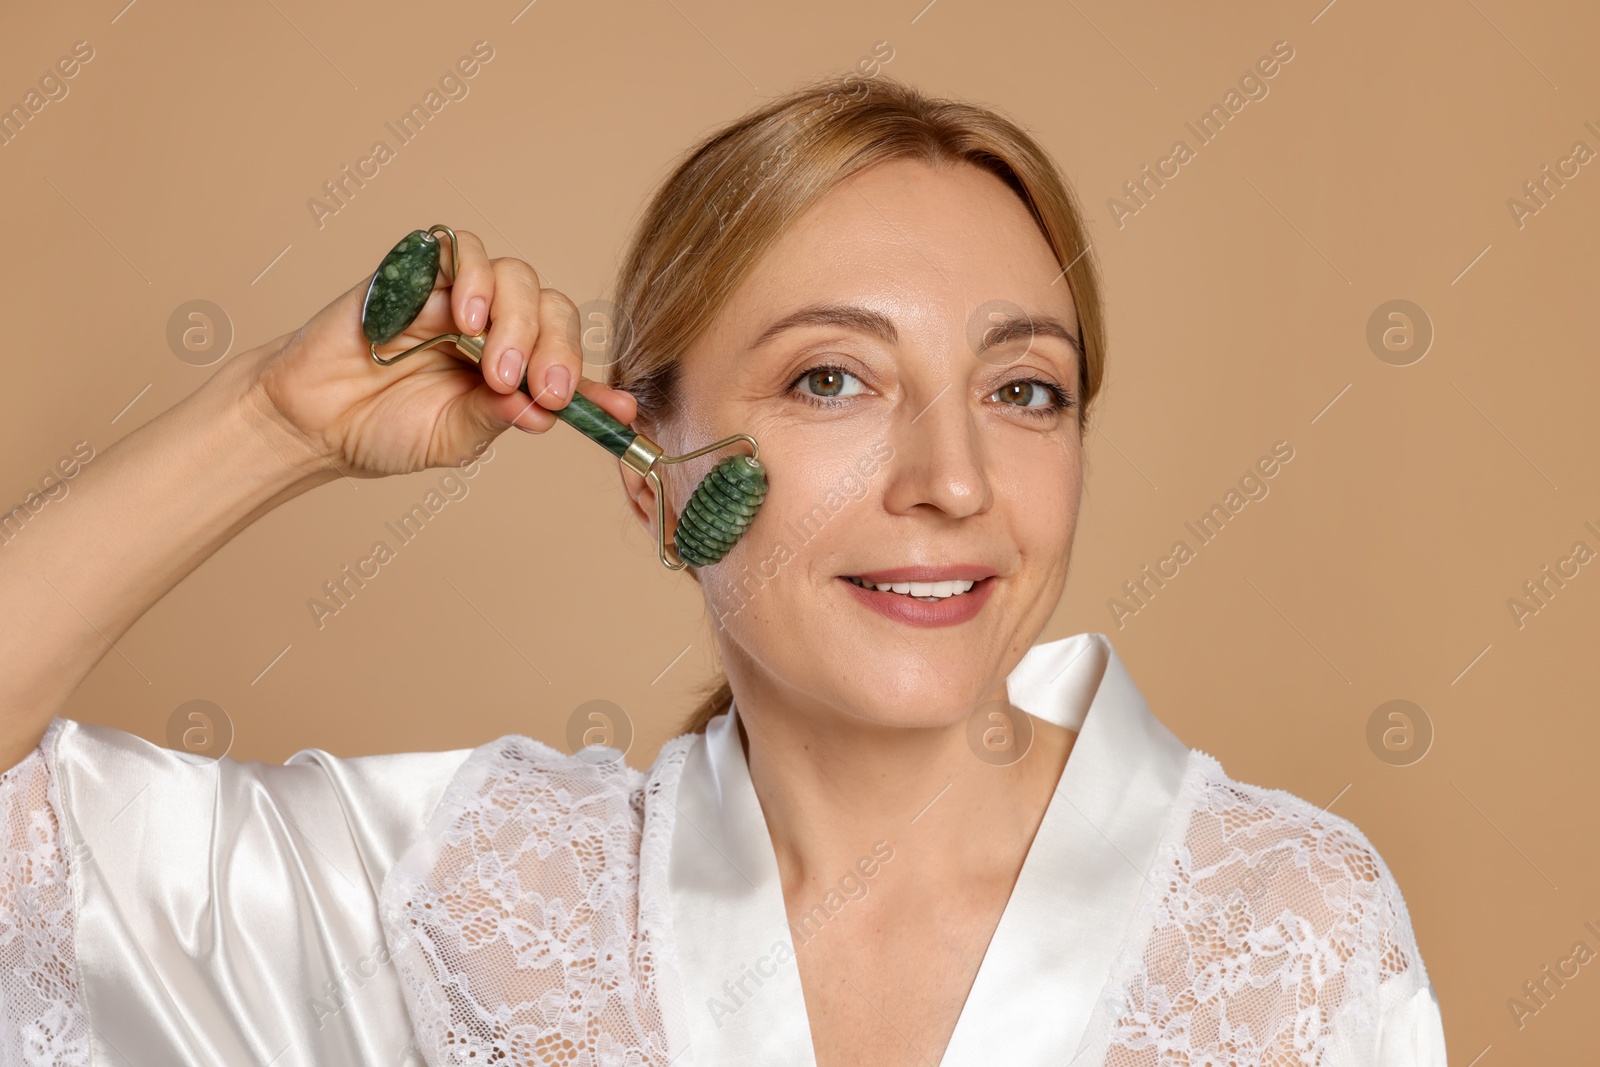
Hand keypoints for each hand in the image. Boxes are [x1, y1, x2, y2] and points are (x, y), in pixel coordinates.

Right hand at [245, 228, 637, 478]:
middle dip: (558, 352)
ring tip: (494, 366)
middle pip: (553, 312)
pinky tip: (464, 319)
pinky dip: (476, 277)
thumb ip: (499, 419)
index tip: (621, 411)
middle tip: (543, 390)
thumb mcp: (453, 438)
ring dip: (519, 320)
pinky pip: (463, 249)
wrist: (311, 418)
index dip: (598, 385)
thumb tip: (546, 413)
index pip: (568, 365)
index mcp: (513, 371)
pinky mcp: (420, 271)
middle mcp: (495, 329)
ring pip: (519, 277)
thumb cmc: (382, 429)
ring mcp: (460, 297)